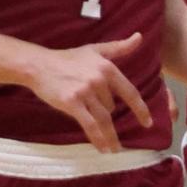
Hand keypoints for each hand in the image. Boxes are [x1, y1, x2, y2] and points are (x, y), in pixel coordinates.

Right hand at [25, 33, 152, 153]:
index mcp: (107, 68)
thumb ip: (119, 47)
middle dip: (106, 113)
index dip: (140, 109)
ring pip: (103, 119)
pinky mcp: (71, 103)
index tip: (148, 123)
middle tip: (95, 116)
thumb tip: (140, 37)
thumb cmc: (67, 58)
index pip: (130, 92)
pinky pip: (89, 125)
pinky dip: (98, 138)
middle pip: (111, 107)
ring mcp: (85, 92)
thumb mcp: (95, 50)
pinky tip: (103, 149)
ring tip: (114, 149)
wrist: (38, 65)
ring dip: (109, 136)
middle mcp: (98, 80)